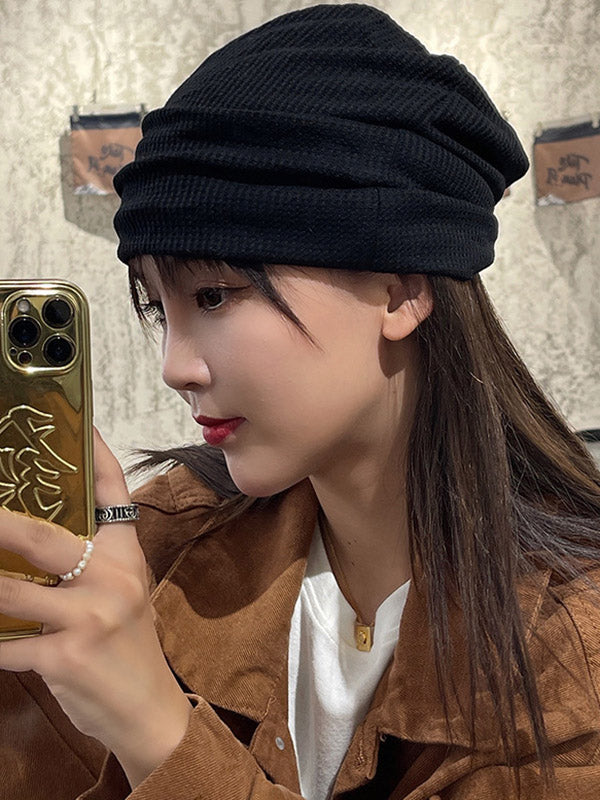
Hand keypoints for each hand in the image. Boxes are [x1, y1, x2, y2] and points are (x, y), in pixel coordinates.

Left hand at [0, 427, 191, 786]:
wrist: (149, 711)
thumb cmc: (130, 648)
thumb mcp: (122, 596)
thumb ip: (89, 568)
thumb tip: (33, 544)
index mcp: (126, 558)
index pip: (114, 496)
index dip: (97, 457)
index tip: (83, 424)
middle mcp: (113, 580)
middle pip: (45, 538)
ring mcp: (91, 617)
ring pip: (12, 593)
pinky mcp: (67, 657)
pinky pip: (8, 645)